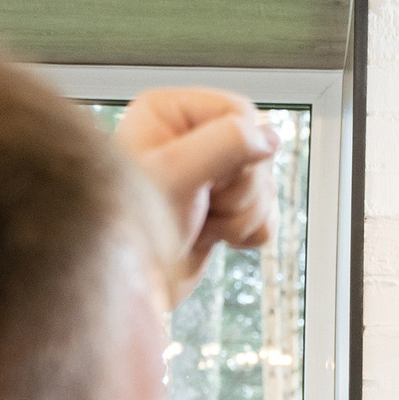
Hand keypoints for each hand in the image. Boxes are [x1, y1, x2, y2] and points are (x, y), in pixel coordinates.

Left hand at [114, 88, 280, 304]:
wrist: (127, 288)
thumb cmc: (131, 230)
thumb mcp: (175, 175)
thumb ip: (225, 143)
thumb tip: (271, 136)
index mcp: (170, 113)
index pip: (242, 112)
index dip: (241, 150)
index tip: (210, 182)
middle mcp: (190, 138)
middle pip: (259, 151)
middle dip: (241, 191)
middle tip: (203, 209)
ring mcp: (209, 176)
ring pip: (266, 185)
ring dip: (244, 216)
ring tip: (204, 227)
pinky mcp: (222, 210)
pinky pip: (267, 212)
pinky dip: (251, 232)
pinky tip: (220, 240)